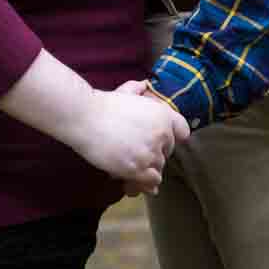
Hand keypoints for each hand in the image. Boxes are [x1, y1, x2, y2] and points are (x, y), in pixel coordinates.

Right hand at [66, 87, 189, 193]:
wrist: (86, 117)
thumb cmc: (102, 104)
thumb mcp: (126, 91)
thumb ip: (138, 90)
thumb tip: (143, 85)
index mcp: (163, 114)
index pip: (182, 131)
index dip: (172, 137)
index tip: (159, 142)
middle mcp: (162, 134)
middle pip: (167, 153)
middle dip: (153, 154)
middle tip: (134, 154)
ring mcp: (151, 153)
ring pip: (158, 168)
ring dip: (145, 169)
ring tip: (128, 166)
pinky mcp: (139, 169)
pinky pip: (151, 182)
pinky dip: (143, 183)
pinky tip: (131, 180)